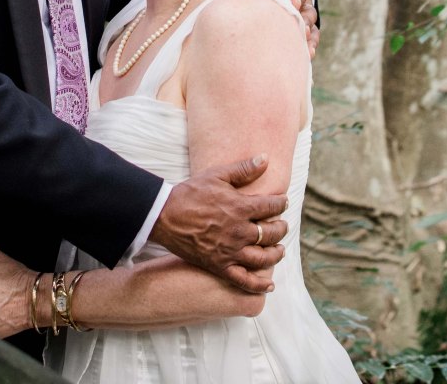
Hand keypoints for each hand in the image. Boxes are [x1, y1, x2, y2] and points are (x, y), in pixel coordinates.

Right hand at [149, 155, 287, 293]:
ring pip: (264, 258)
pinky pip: (243, 280)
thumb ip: (243, 169)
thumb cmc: (190, 193)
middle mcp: (240, 232)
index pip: (272, 206)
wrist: (164, 215)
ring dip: (276, 254)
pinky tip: (269, 286)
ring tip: (279, 250)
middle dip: (281, 228)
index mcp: (241, 208)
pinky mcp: (219, 266)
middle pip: (272, 233)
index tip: (282, 202)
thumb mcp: (217, 175)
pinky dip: (258, 285)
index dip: (281, 203)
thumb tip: (265, 159)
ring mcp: (230, 251)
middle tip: (281, 225)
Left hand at [258, 0, 319, 57]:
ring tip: (307, 49)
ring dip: (311, 39)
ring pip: (313, 31)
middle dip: (306, 22)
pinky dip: (310, 50)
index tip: (293, 4)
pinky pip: (312, 42)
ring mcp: (309, 22)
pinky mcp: (308, 34)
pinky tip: (308, 57)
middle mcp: (306, 7)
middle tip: (303, 29)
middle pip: (309, 14)